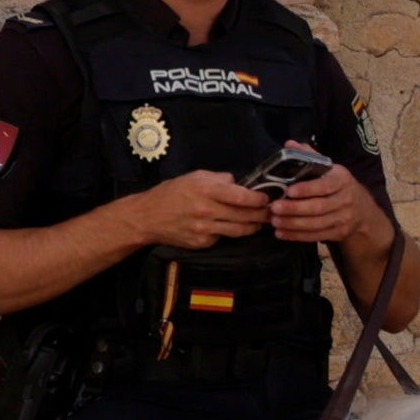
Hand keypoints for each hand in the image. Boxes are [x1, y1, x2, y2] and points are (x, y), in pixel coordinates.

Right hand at [115, 164, 273, 253]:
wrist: (147, 217)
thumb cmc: (171, 193)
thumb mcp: (194, 177)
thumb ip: (219, 178)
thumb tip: (239, 183)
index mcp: (206, 191)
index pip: (241, 197)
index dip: (259, 199)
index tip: (267, 198)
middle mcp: (207, 211)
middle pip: (244, 216)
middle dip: (262, 215)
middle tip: (272, 212)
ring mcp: (205, 229)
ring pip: (239, 231)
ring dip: (253, 227)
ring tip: (260, 222)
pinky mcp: (202, 243)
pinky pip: (223, 238)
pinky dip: (230, 233)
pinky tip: (231, 227)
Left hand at [255, 156, 376, 256]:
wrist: (361, 210)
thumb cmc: (337, 185)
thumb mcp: (329, 168)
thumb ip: (309, 156)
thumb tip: (289, 144)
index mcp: (341, 179)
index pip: (325, 185)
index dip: (307, 189)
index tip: (289, 190)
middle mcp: (345, 199)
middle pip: (318, 207)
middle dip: (295, 208)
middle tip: (275, 207)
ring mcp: (343, 218)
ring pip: (316, 223)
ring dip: (293, 224)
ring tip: (274, 221)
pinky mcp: (339, 232)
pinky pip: (316, 235)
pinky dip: (297, 236)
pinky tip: (282, 232)